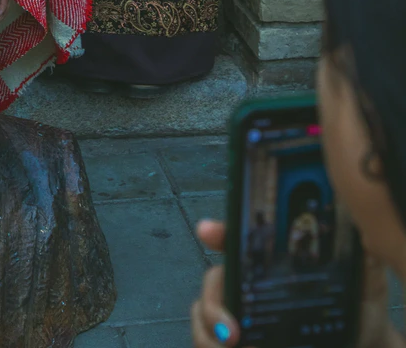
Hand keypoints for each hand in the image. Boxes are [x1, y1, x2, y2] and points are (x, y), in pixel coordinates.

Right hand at [190, 221, 401, 347]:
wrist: (361, 343)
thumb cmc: (357, 307)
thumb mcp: (362, 280)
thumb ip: (361, 260)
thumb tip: (361, 239)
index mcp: (269, 261)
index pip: (235, 238)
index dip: (216, 231)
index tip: (207, 231)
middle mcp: (248, 284)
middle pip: (213, 284)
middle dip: (212, 306)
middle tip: (232, 333)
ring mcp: (240, 314)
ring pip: (203, 317)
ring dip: (207, 334)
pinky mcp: (241, 340)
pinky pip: (209, 341)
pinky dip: (211, 346)